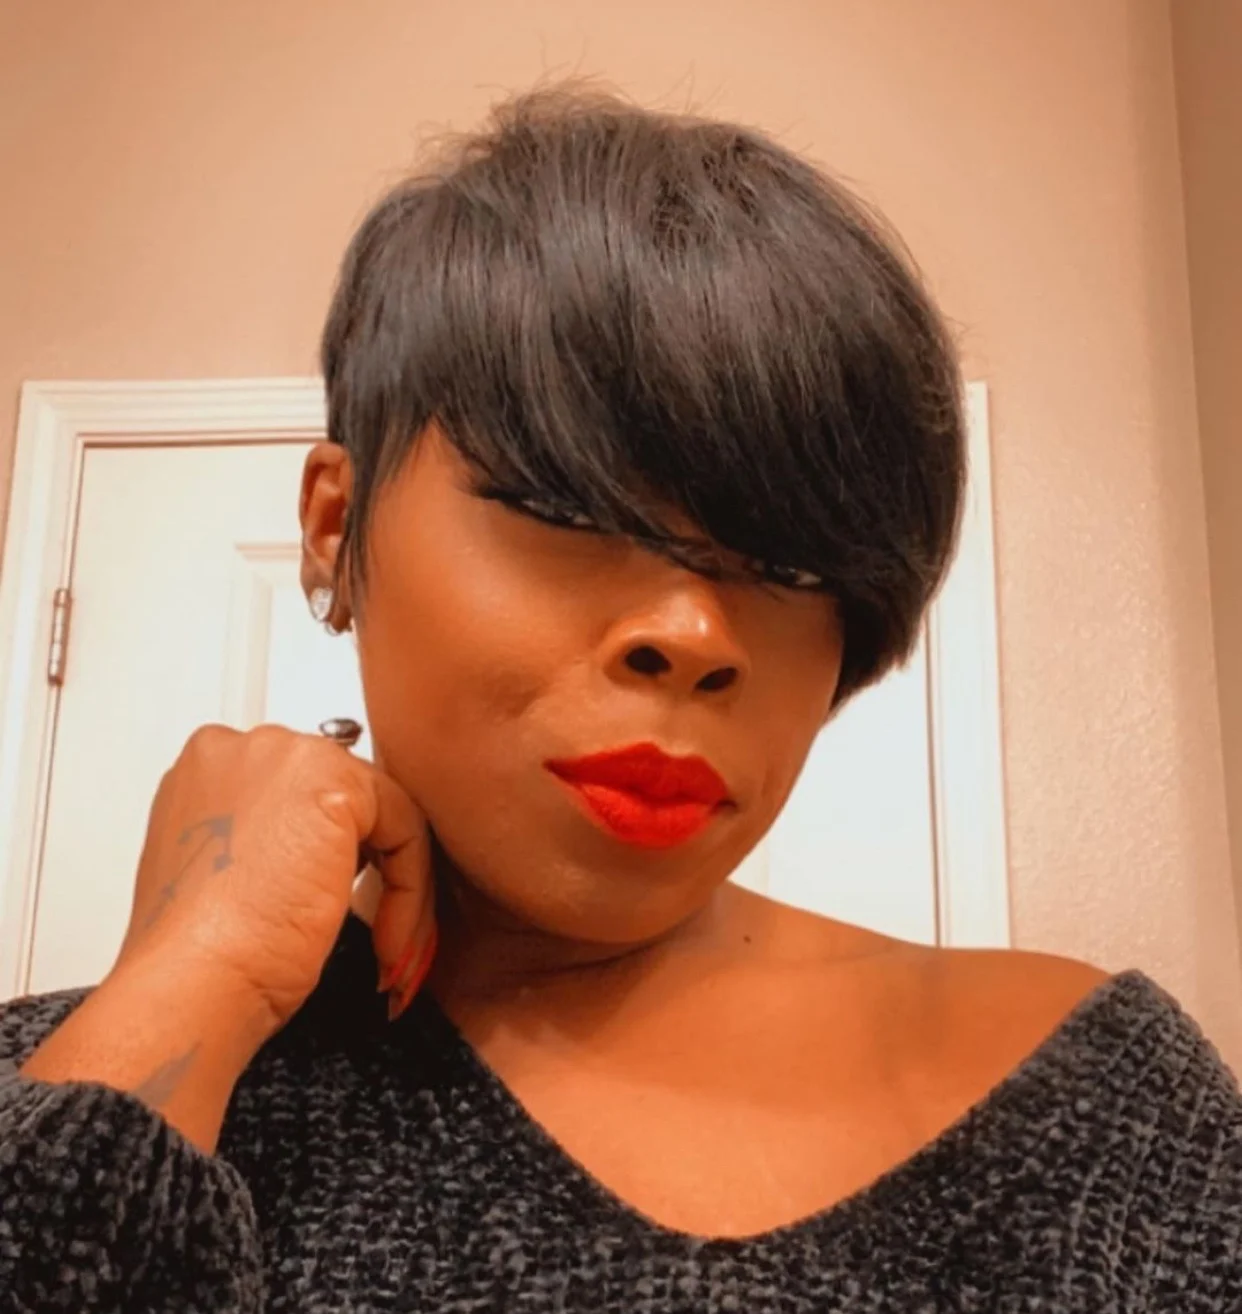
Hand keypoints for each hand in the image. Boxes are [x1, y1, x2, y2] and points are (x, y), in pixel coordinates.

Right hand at [115, 723, 434, 1036]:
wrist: (190, 981)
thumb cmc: (196, 953)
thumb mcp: (225, 874)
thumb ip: (265, 839)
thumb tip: (313, 854)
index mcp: (209, 765)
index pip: (303, 793)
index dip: (329, 854)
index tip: (337, 907)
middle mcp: (246, 748)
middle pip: (346, 795)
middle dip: (370, 866)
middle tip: (377, 927)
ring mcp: (290, 757)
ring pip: (384, 812)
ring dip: (396, 886)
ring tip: (386, 946)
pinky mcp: (336, 787)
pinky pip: (407, 833)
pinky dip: (409, 893)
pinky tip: (388, 942)